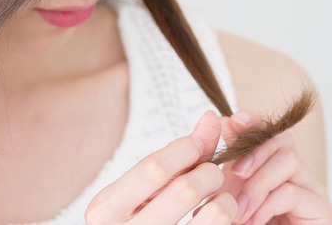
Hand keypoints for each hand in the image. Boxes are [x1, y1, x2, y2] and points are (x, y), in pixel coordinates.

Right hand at [85, 110, 237, 224]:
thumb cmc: (139, 215)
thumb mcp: (146, 188)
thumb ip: (179, 154)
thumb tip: (211, 117)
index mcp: (105, 209)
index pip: (153, 168)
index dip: (184, 150)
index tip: (196, 146)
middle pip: (184, 190)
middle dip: (208, 173)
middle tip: (213, 174)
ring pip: (213, 215)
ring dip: (225, 199)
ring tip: (220, 198)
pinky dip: (226, 217)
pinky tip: (215, 217)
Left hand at [196, 111, 331, 224]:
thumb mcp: (226, 195)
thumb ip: (224, 163)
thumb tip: (219, 120)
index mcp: (273, 169)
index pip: (269, 132)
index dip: (252, 123)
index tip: (231, 122)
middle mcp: (298, 176)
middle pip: (282, 140)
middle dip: (254, 151)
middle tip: (233, 172)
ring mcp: (313, 193)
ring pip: (287, 161)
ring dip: (257, 183)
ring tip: (239, 209)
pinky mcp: (323, 213)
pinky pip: (292, 192)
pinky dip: (266, 204)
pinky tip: (253, 220)